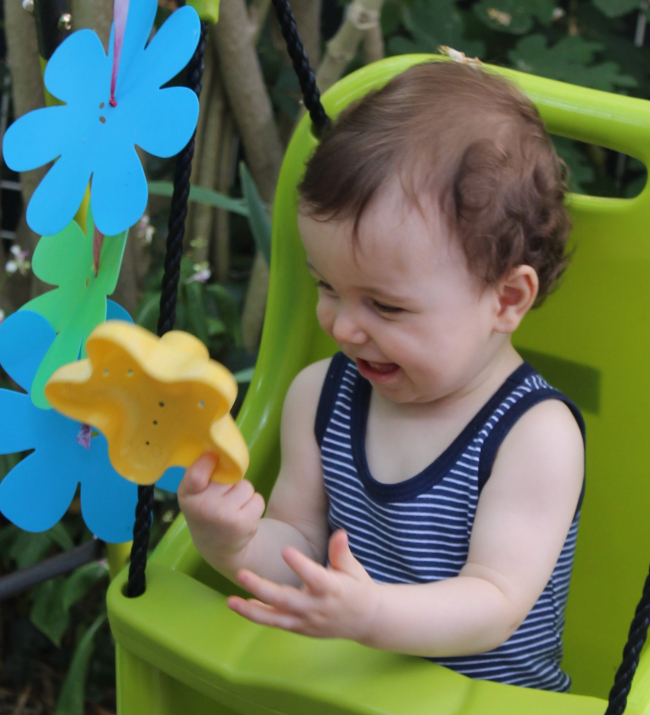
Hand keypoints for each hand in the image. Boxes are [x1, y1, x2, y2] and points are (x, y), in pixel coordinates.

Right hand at [178, 452, 265, 568]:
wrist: (217, 547)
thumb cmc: (206, 510)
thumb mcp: (194, 494)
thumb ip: (201, 473)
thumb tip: (218, 448)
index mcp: (188, 496)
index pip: (197, 474)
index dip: (207, 461)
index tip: (213, 455)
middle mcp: (204, 508)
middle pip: (230, 476)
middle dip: (230, 482)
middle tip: (221, 498)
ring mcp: (225, 517)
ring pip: (246, 486)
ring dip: (243, 494)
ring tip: (232, 508)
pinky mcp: (244, 524)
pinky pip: (258, 499)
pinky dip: (253, 505)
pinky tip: (242, 516)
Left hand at [227, 530, 378, 641]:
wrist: (366, 621)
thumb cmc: (358, 588)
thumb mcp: (354, 568)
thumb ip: (342, 552)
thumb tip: (340, 533)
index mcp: (332, 589)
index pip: (314, 576)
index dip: (300, 564)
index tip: (286, 549)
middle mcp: (316, 607)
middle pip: (285, 599)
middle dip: (261, 588)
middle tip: (241, 574)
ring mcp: (306, 621)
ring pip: (275, 618)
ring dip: (251, 610)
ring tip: (230, 601)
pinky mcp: (300, 628)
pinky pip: (276, 623)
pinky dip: (259, 615)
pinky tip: (241, 604)